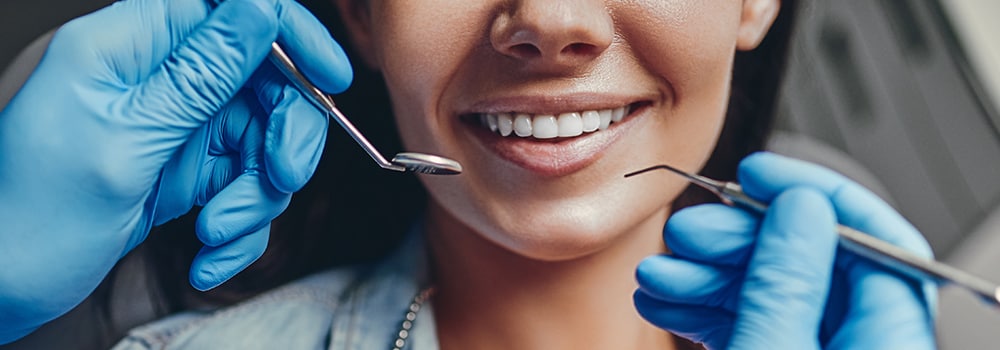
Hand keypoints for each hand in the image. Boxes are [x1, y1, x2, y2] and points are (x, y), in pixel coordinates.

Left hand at [0, 0, 350, 341]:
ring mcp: (176, 125)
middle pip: (262, 81)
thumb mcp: (125, 141)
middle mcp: (158, 78)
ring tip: (217, 234)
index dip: (289, 34)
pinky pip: (243, 186)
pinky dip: (239, 227)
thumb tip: (260, 8)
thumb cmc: (29, 215)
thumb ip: (200, 73)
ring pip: (261, 141)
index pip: (229, 8)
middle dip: (282, 135)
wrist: (0, 289)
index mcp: (128, 46)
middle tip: (281, 177)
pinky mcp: (186, 169)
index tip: (329, 79)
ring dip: (255, 197)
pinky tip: (209, 256)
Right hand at [633, 152, 935, 348]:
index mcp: (885, 339)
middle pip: (808, 262)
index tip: (760, 174)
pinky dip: (703, 308)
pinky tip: (665, 298)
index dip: (814, 195)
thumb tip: (798, 208)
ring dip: (704, 274)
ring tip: (656, 273)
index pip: (875, 241)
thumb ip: (788, 283)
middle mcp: (856, 344)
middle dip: (736, 240)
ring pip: (767, 293)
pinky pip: (748, 324)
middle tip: (687, 232)